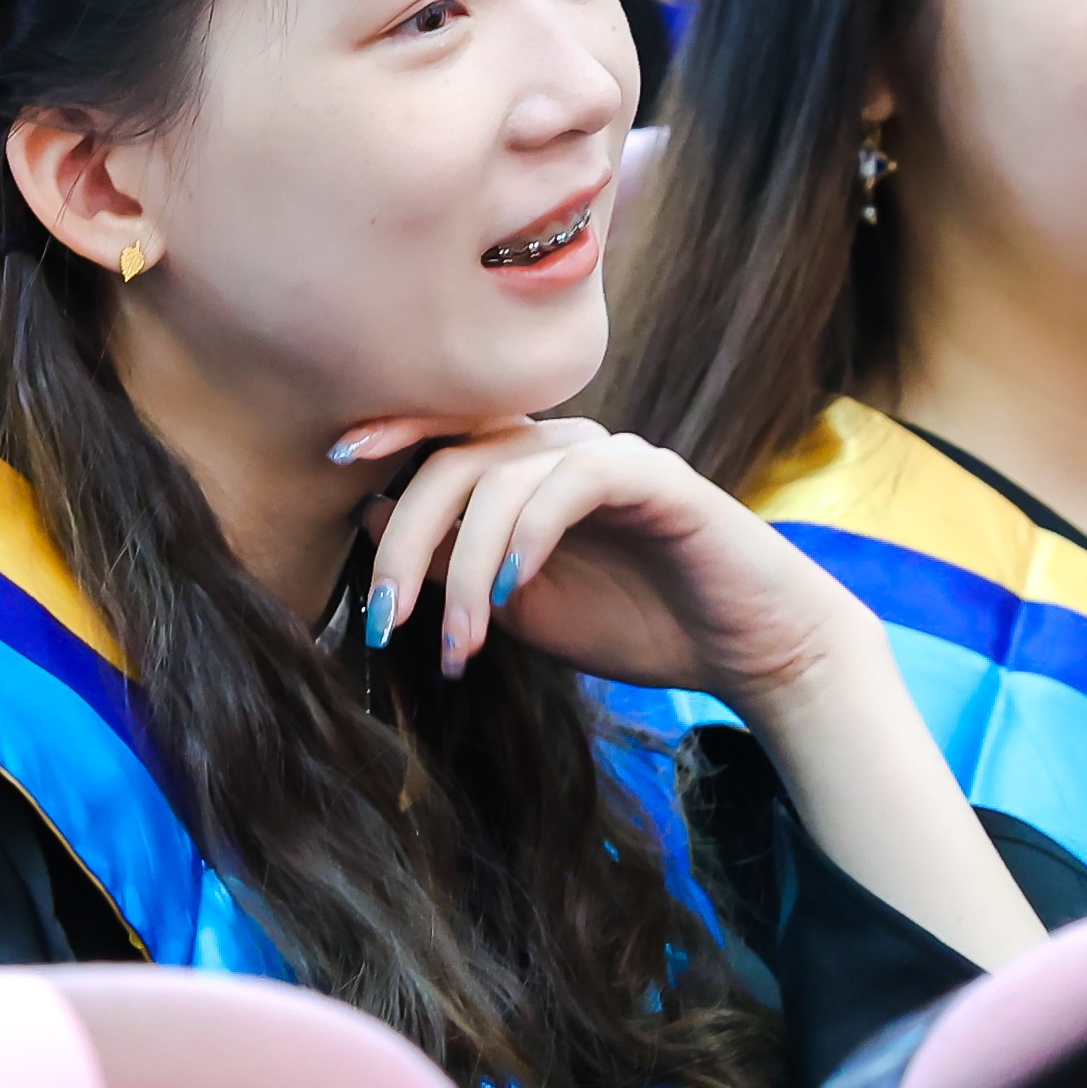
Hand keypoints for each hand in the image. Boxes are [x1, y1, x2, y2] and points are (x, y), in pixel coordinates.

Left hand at [346, 413, 857, 710]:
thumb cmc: (641, 626)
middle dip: (408, 540)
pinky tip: (510, 594)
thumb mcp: (522, 605)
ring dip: (464, 566)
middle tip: (384, 618)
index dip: (392, 434)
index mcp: (534, 470)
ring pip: (505, 476)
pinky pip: (574, 482)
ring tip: (457, 643)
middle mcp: (569, 448)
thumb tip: (372, 516)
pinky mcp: (658, 479)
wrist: (752, 653)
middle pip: (458, 457)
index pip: (449, 436)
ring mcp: (614, 457)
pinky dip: (529, 534)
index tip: (334, 462)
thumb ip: (458, 563)